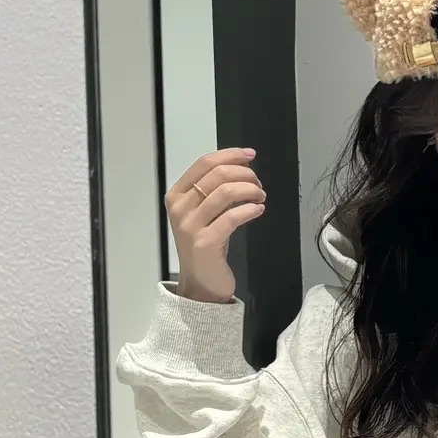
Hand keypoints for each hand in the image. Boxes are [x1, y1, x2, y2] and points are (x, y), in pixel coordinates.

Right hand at [166, 148, 265, 302]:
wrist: (201, 283)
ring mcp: (190, 226)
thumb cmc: (207, 244)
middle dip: (244, 174)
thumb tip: (241, 165)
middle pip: (217, 174)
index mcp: (176, 195)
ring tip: (260, 197)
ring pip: (225, 192)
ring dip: (250, 190)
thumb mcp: (205, 213)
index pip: (204, 163)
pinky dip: (250, 209)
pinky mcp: (205, 243)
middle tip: (258, 184)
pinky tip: (258, 210)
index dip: (230, 154)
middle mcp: (180, 208)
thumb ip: (215, 190)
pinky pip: (232, 217)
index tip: (250, 155)